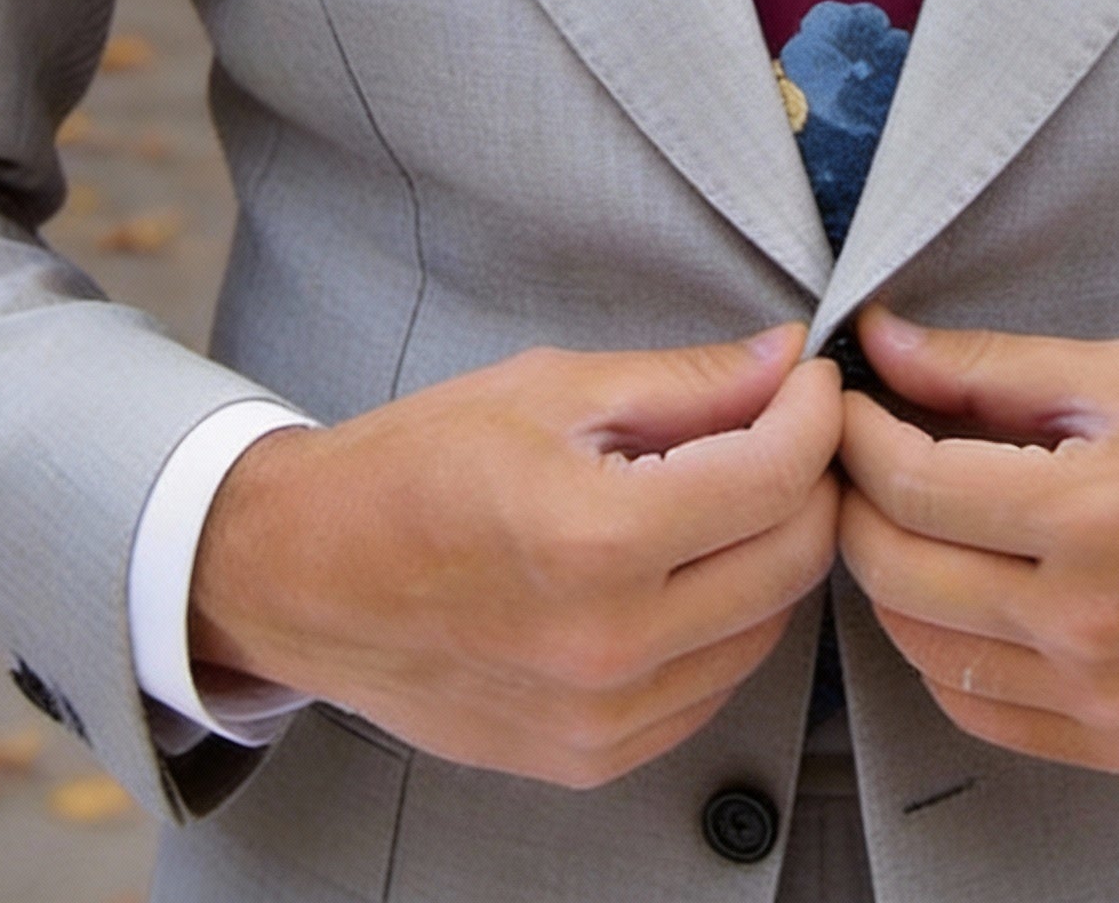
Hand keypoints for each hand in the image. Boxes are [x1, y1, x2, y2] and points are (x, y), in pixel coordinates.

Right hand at [189, 324, 841, 786]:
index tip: (811, 380)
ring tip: (723, 490)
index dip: (815, 412)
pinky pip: (713, 684)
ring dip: (770, 550)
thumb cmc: (410, 469)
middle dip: (809, 477)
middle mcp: (609, 645)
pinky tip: (681, 565)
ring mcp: (602, 717)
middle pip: (793, 557)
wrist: (302, 575)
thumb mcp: (548, 388)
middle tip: (782, 425)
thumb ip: (685, 381)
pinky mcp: (592, 756)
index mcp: (597, 539)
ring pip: (768, 626)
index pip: (776, 475)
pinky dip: (725, 618)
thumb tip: (784, 361)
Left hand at [836, 305, 1118, 773]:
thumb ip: (987, 366)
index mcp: (1089, 515)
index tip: (849, 404)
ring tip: (912, 519)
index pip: (909, 485)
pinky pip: (977, 709)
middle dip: (856, 503)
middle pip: (895, 572)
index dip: (856, 436)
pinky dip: (942, 651)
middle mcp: (1089, 622)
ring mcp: (1102, 697)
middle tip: (864, 458)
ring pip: (920, 648)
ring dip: (891, 577)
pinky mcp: (1118, 743)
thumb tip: (883, 342)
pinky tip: (960, 594)